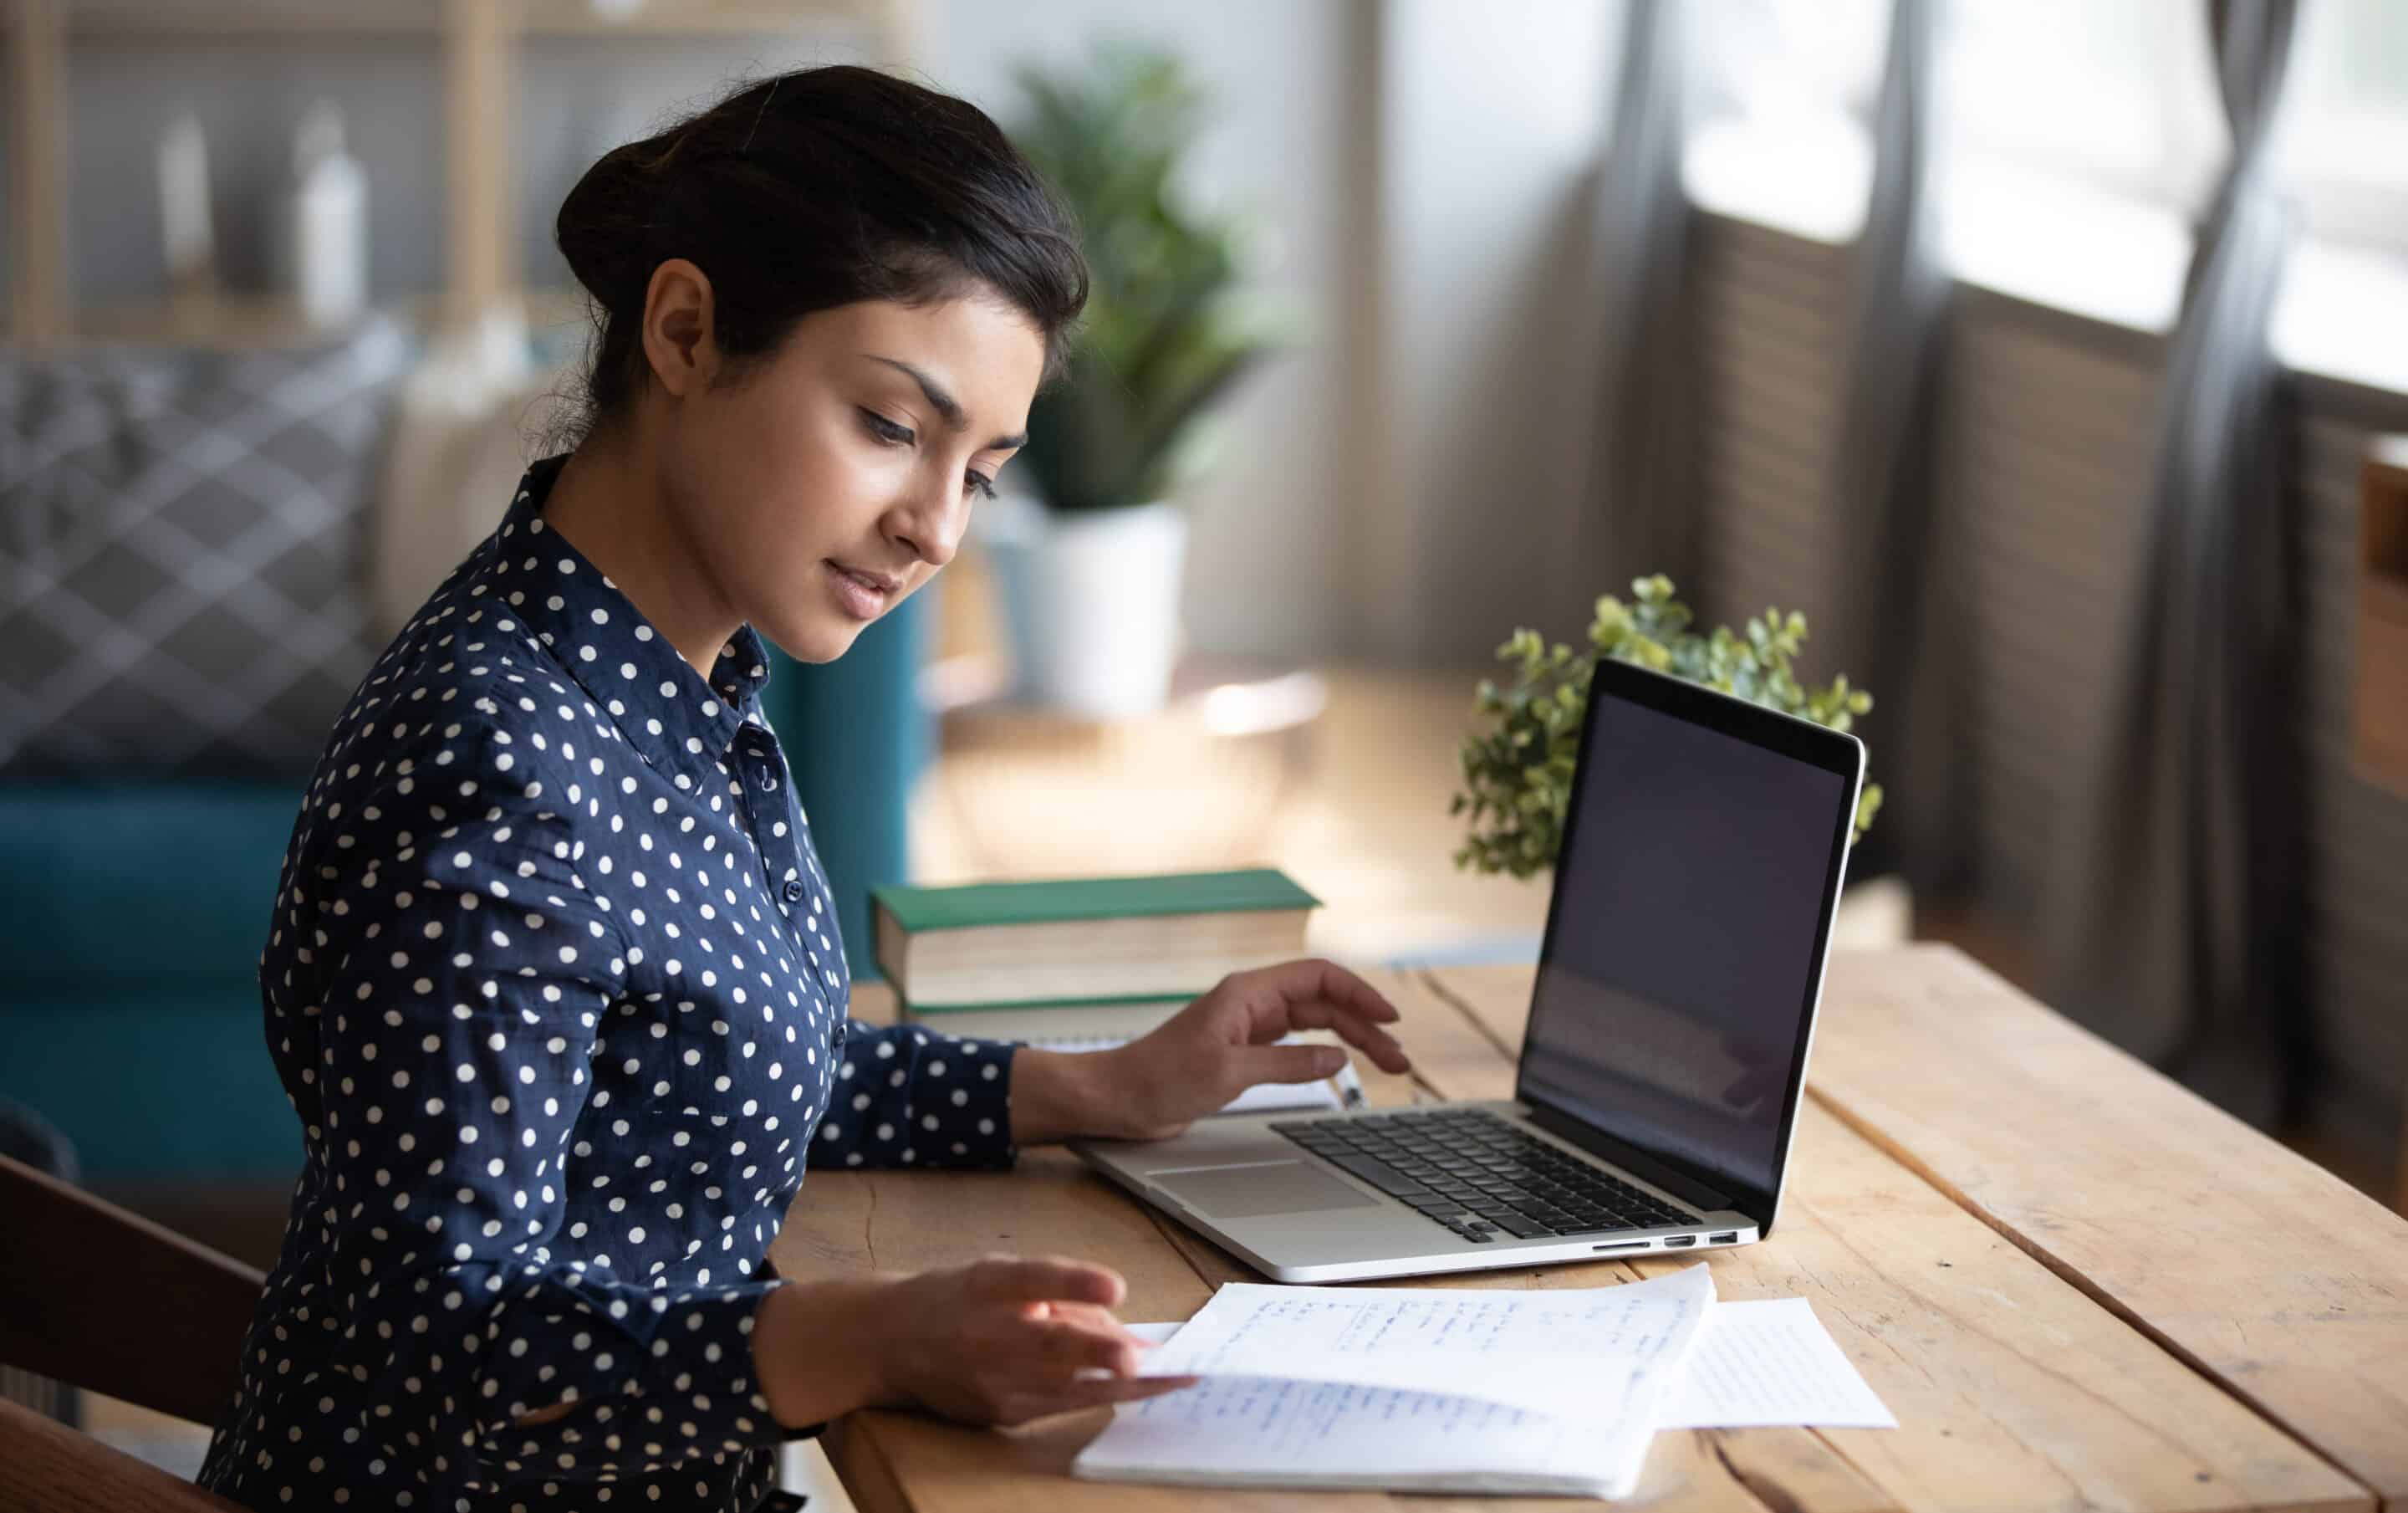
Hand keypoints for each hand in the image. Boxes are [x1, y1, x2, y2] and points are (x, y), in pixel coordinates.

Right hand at [870, 1256, 1193, 1425]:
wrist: (889, 1342)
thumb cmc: (959, 1298)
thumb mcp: (1002, 1275)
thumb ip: (1062, 1293)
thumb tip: (1128, 1331)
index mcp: (985, 1284)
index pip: (1031, 1278)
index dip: (1073, 1282)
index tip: (1114, 1286)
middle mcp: (985, 1332)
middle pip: (1048, 1345)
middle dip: (1100, 1353)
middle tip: (1144, 1358)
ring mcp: (990, 1381)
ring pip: (1063, 1386)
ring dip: (1122, 1386)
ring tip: (1173, 1379)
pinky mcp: (998, 1413)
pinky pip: (1059, 1405)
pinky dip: (1101, 1396)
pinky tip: (1137, 1389)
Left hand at [1085, 958, 1413, 1140]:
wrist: (1117, 1099)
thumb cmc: (1159, 1079)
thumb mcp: (1229, 1073)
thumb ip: (1287, 1064)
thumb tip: (1337, 1058)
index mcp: (1248, 993)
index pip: (1318, 979)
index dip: (1359, 994)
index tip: (1390, 1018)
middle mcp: (1252, 1004)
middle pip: (1323, 1003)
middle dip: (1365, 1026)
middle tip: (1399, 1059)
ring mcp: (1248, 1028)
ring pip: (1314, 1025)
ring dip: (1351, 1041)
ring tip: (1387, 1065)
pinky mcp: (1243, 1053)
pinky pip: (1296, 1046)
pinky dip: (1323, 1054)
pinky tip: (1343, 1068)